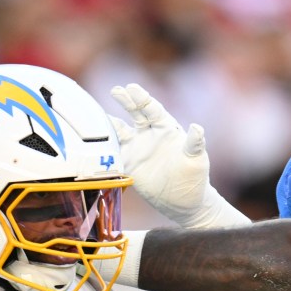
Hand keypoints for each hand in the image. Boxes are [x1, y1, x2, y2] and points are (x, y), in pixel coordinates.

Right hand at [110, 83, 227, 228]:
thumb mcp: (196, 161)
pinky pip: (114, 151)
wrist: (184, 202)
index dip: (142, 99)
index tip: (132, 88)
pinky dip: (104, 145)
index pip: (153, 109)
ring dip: (110, 122)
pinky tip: (93, 139)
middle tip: (116, 90)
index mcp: (167, 129)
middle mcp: (150, 134)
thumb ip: (195, 144)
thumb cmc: (194, 179)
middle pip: (135, 113)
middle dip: (126, 101)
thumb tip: (197, 128)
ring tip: (96, 113)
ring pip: (121, 129)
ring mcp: (138, 148)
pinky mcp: (129, 163)